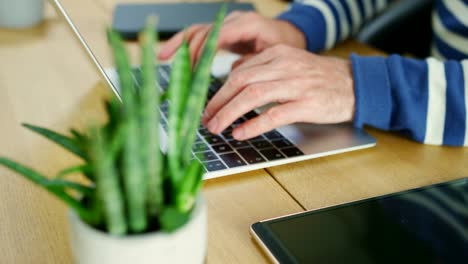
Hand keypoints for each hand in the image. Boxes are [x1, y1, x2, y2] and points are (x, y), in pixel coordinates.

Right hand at [158, 12, 305, 64]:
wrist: (289, 34)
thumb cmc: (285, 45)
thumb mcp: (274, 55)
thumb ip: (255, 63)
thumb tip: (234, 74)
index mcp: (247, 24)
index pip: (218, 36)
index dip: (204, 53)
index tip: (195, 72)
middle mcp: (233, 20)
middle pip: (204, 32)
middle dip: (190, 54)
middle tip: (182, 76)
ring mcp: (226, 25)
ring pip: (197, 30)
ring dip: (180, 44)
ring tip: (163, 57)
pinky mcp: (222, 32)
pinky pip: (199, 35)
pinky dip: (184, 44)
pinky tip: (169, 53)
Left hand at [202, 44, 354, 140]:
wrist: (355, 84)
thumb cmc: (321, 77)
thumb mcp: (291, 62)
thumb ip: (264, 66)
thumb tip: (236, 72)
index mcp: (278, 54)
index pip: (239, 71)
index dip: (219, 90)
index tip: (208, 105)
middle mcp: (284, 66)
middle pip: (240, 81)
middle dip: (218, 102)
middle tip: (206, 118)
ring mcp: (295, 84)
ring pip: (252, 95)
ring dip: (229, 113)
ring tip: (216, 127)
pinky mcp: (306, 104)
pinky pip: (273, 114)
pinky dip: (253, 125)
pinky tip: (240, 133)